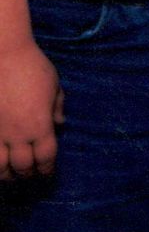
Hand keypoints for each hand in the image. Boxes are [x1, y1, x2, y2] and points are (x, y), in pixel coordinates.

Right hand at [0, 39, 64, 179]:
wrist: (4, 56)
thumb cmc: (33, 67)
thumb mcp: (54, 84)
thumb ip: (57, 106)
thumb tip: (60, 123)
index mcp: (40, 125)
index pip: (46, 157)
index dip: (47, 168)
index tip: (47, 173)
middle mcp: (18, 134)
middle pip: (24, 166)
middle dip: (28, 173)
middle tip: (29, 175)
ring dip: (6, 174)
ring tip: (9, 175)